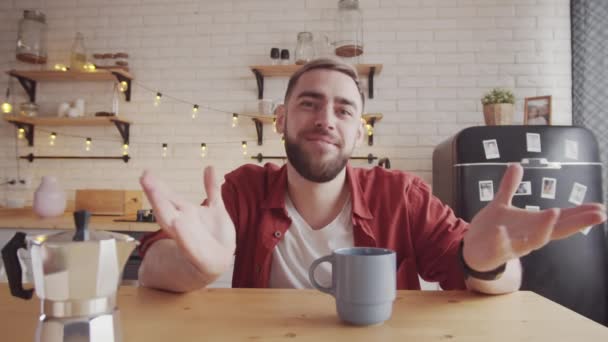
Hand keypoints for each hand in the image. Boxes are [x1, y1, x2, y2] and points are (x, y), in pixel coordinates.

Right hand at [139, 166, 235, 276]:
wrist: (218, 262)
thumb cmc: (212, 236)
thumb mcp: (215, 208)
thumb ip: (212, 189)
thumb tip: (210, 166)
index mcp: (184, 213)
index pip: (168, 197)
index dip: (158, 186)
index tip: (146, 173)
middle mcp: (183, 224)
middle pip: (166, 207)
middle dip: (156, 194)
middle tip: (145, 179)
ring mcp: (190, 238)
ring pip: (172, 223)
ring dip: (163, 211)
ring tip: (156, 198)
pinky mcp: (201, 254)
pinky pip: (192, 245)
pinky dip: (184, 236)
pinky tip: (178, 223)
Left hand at [463, 164, 606, 271]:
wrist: (471, 250)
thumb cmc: (492, 229)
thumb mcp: (501, 204)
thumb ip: (509, 186)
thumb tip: (516, 165)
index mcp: (533, 224)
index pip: (561, 219)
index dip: (580, 214)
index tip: (601, 208)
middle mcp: (528, 236)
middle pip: (556, 230)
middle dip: (576, 223)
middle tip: (599, 215)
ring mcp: (513, 245)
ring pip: (533, 240)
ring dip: (544, 227)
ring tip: (554, 211)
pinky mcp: (496, 251)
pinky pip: (499, 246)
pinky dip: (501, 239)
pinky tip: (500, 231)